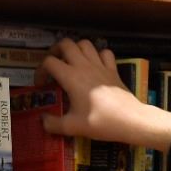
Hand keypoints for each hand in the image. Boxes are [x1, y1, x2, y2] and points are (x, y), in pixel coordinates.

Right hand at [36, 39, 170, 150]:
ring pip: (85, 44)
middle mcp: (84, 66)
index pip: (49, 62)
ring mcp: (101, 66)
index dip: (40, 71)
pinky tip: (95, 65)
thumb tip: (43, 121)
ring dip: (76, 49)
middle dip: (56, 50)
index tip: (41, 85)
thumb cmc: (101, 122)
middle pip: (66, 43)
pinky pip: (105, 53)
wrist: (130, 120)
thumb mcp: (72, 127)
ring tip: (72, 62)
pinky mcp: (113, 70)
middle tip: (54, 64)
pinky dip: (98, 54)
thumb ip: (53, 124)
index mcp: (71, 76)